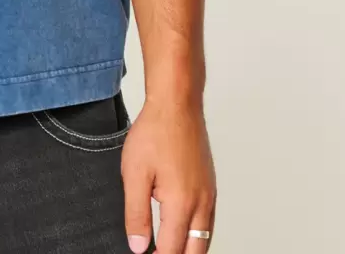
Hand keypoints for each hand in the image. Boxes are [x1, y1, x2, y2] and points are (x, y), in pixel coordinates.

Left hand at [121, 95, 216, 252]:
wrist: (177, 104)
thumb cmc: (155, 133)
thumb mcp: (134, 174)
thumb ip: (137, 214)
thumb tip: (139, 247)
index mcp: (181, 204)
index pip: (172, 251)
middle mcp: (201, 204)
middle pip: (195, 251)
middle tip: (157, 253)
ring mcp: (209, 195)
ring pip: (205, 239)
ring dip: (189, 249)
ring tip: (167, 246)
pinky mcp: (210, 186)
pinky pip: (208, 222)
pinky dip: (197, 234)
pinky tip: (182, 230)